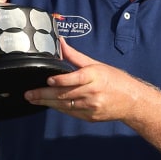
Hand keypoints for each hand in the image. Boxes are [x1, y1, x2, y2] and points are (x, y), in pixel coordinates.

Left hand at [24, 38, 151, 121]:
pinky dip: (58, 108)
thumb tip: (60, 42)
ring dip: (47, 103)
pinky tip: (48, 104)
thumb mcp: (96, 65)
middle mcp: (93, 92)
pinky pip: (71, 112)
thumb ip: (75, 56)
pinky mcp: (90, 117)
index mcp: (95, 76)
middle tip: (28, 94)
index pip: (76, 78)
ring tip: (32, 99)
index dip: (61, 80)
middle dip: (44, 95)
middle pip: (65, 94)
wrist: (132, 101)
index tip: (48, 80)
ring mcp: (91, 107)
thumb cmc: (114, 79)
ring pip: (65, 105)